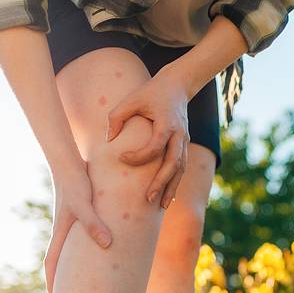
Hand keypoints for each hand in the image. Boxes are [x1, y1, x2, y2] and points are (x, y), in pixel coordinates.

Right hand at [44, 164, 111, 292]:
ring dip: (74, 264)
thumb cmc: (75, 181)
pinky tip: (99, 249)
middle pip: (60, 260)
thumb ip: (94, 224)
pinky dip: (86, 247)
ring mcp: (70, 223)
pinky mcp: (79, 213)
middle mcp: (63, 230)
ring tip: (86, 278)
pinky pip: (81, 237)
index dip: (53, 282)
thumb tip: (107, 245)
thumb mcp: (84, 203)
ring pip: (71, 250)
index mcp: (61, 233)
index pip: (52, 263)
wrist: (68, 160)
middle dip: (63, 279)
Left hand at [106, 67, 189, 208]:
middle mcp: (180, 135)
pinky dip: (175, 182)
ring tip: (160, 206)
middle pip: (173, 164)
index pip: (155, 146)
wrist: (178, 85)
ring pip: (180, 170)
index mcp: (168, 123)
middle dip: (161, 183)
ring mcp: (184, 141)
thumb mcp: (131, 99)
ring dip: (171, 188)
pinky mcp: (184, 145)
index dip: (138, 156)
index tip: (121, 157)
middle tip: (147, 199)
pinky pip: (181, 167)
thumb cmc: (151, 92)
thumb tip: (109, 140)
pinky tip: (167, 197)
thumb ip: (117, 117)